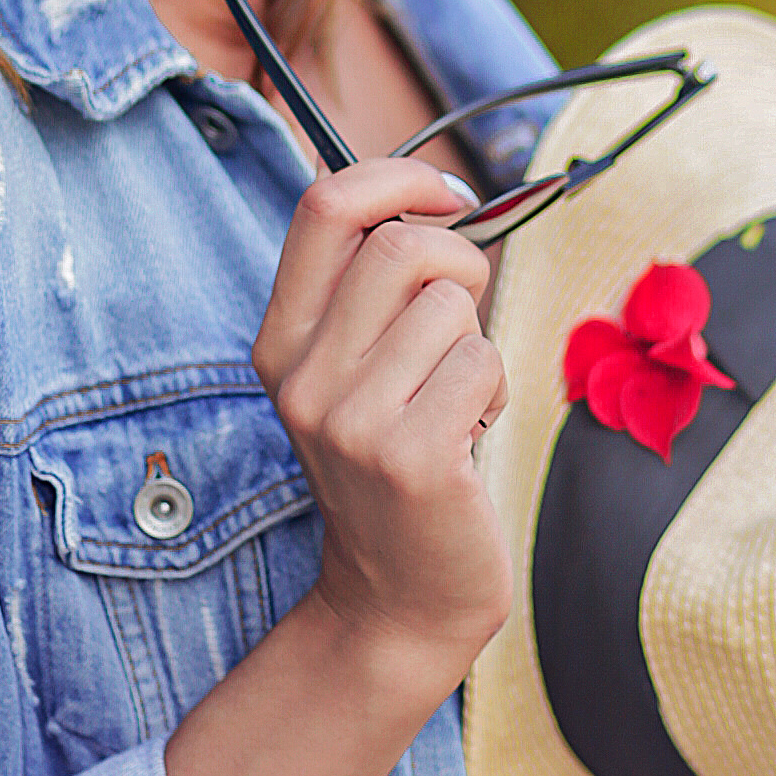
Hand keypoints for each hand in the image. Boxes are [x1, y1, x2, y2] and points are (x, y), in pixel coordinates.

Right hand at [251, 161, 510, 688]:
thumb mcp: (358, 371)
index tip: (446, 197)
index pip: (325, 206)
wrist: (399, 597)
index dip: (397, 177)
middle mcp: (303, 376)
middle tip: (468, 313)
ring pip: (453, 305)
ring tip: (455, 399)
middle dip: (464, 262)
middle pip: (403, 245)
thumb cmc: (401, 463)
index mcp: (282, 341)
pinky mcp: (410, 457)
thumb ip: (377, 290)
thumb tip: (441, 196)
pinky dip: (493, 389)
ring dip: (477, 343)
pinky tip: (467, 436)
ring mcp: (351, 420)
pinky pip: (482, 362)